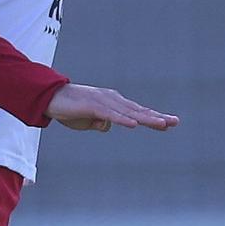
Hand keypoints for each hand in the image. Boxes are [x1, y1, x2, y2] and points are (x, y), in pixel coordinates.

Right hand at [46, 83, 178, 132]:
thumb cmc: (68, 109)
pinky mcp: (92, 105)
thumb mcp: (87, 121)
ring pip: (128, 112)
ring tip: (161, 124)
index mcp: (113, 103)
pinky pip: (110, 114)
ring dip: (145, 118)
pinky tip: (133, 124)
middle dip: (156, 117)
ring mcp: (103, 101)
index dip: (153, 117)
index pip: (137, 111)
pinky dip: (122, 119)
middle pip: (138, 110)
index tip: (170, 123)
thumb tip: (107, 127)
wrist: (49, 98)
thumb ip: (99, 123)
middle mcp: (112, 99)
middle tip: (175, 122)